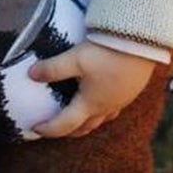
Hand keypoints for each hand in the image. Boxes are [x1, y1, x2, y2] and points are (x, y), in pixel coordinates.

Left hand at [26, 41, 156, 138]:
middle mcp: (106, 106)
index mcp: (90, 104)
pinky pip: (114, 108)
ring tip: (77, 118)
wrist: (141, 42)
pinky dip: (102, 111)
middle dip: (68, 131)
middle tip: (54, 128)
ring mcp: (121, 100)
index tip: (35, 128)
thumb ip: (53, 68)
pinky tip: (100, 99)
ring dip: (86, 123)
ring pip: (101, 119)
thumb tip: (31, 74)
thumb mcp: (75, 59)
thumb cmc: (108, 52)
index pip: (65, 124)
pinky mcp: (131, 90)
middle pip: (85, 127)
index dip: (48, 128)